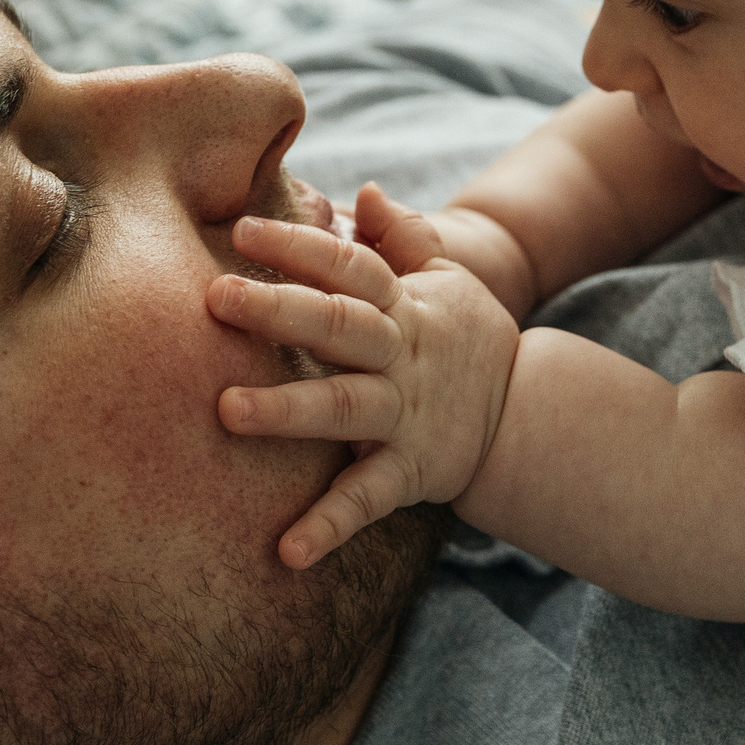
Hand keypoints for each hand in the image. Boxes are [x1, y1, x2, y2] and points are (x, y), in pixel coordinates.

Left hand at [211, 183, 519, 567]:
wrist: (527, 413)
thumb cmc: (466, 336)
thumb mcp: (447, 277)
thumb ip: (404, 235)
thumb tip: (365, 191)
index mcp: (402, 304)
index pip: (347, 266)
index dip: (299, 246)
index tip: (241, 230)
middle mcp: (400, 356)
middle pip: (338, 326)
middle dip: (278, 310)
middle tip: (216, 296)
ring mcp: (404, 415)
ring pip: (342, 407)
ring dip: (287, 410)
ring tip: (227, 410)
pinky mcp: (411, 472)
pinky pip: (366, 500)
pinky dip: (329, 527)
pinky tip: (286, 552)